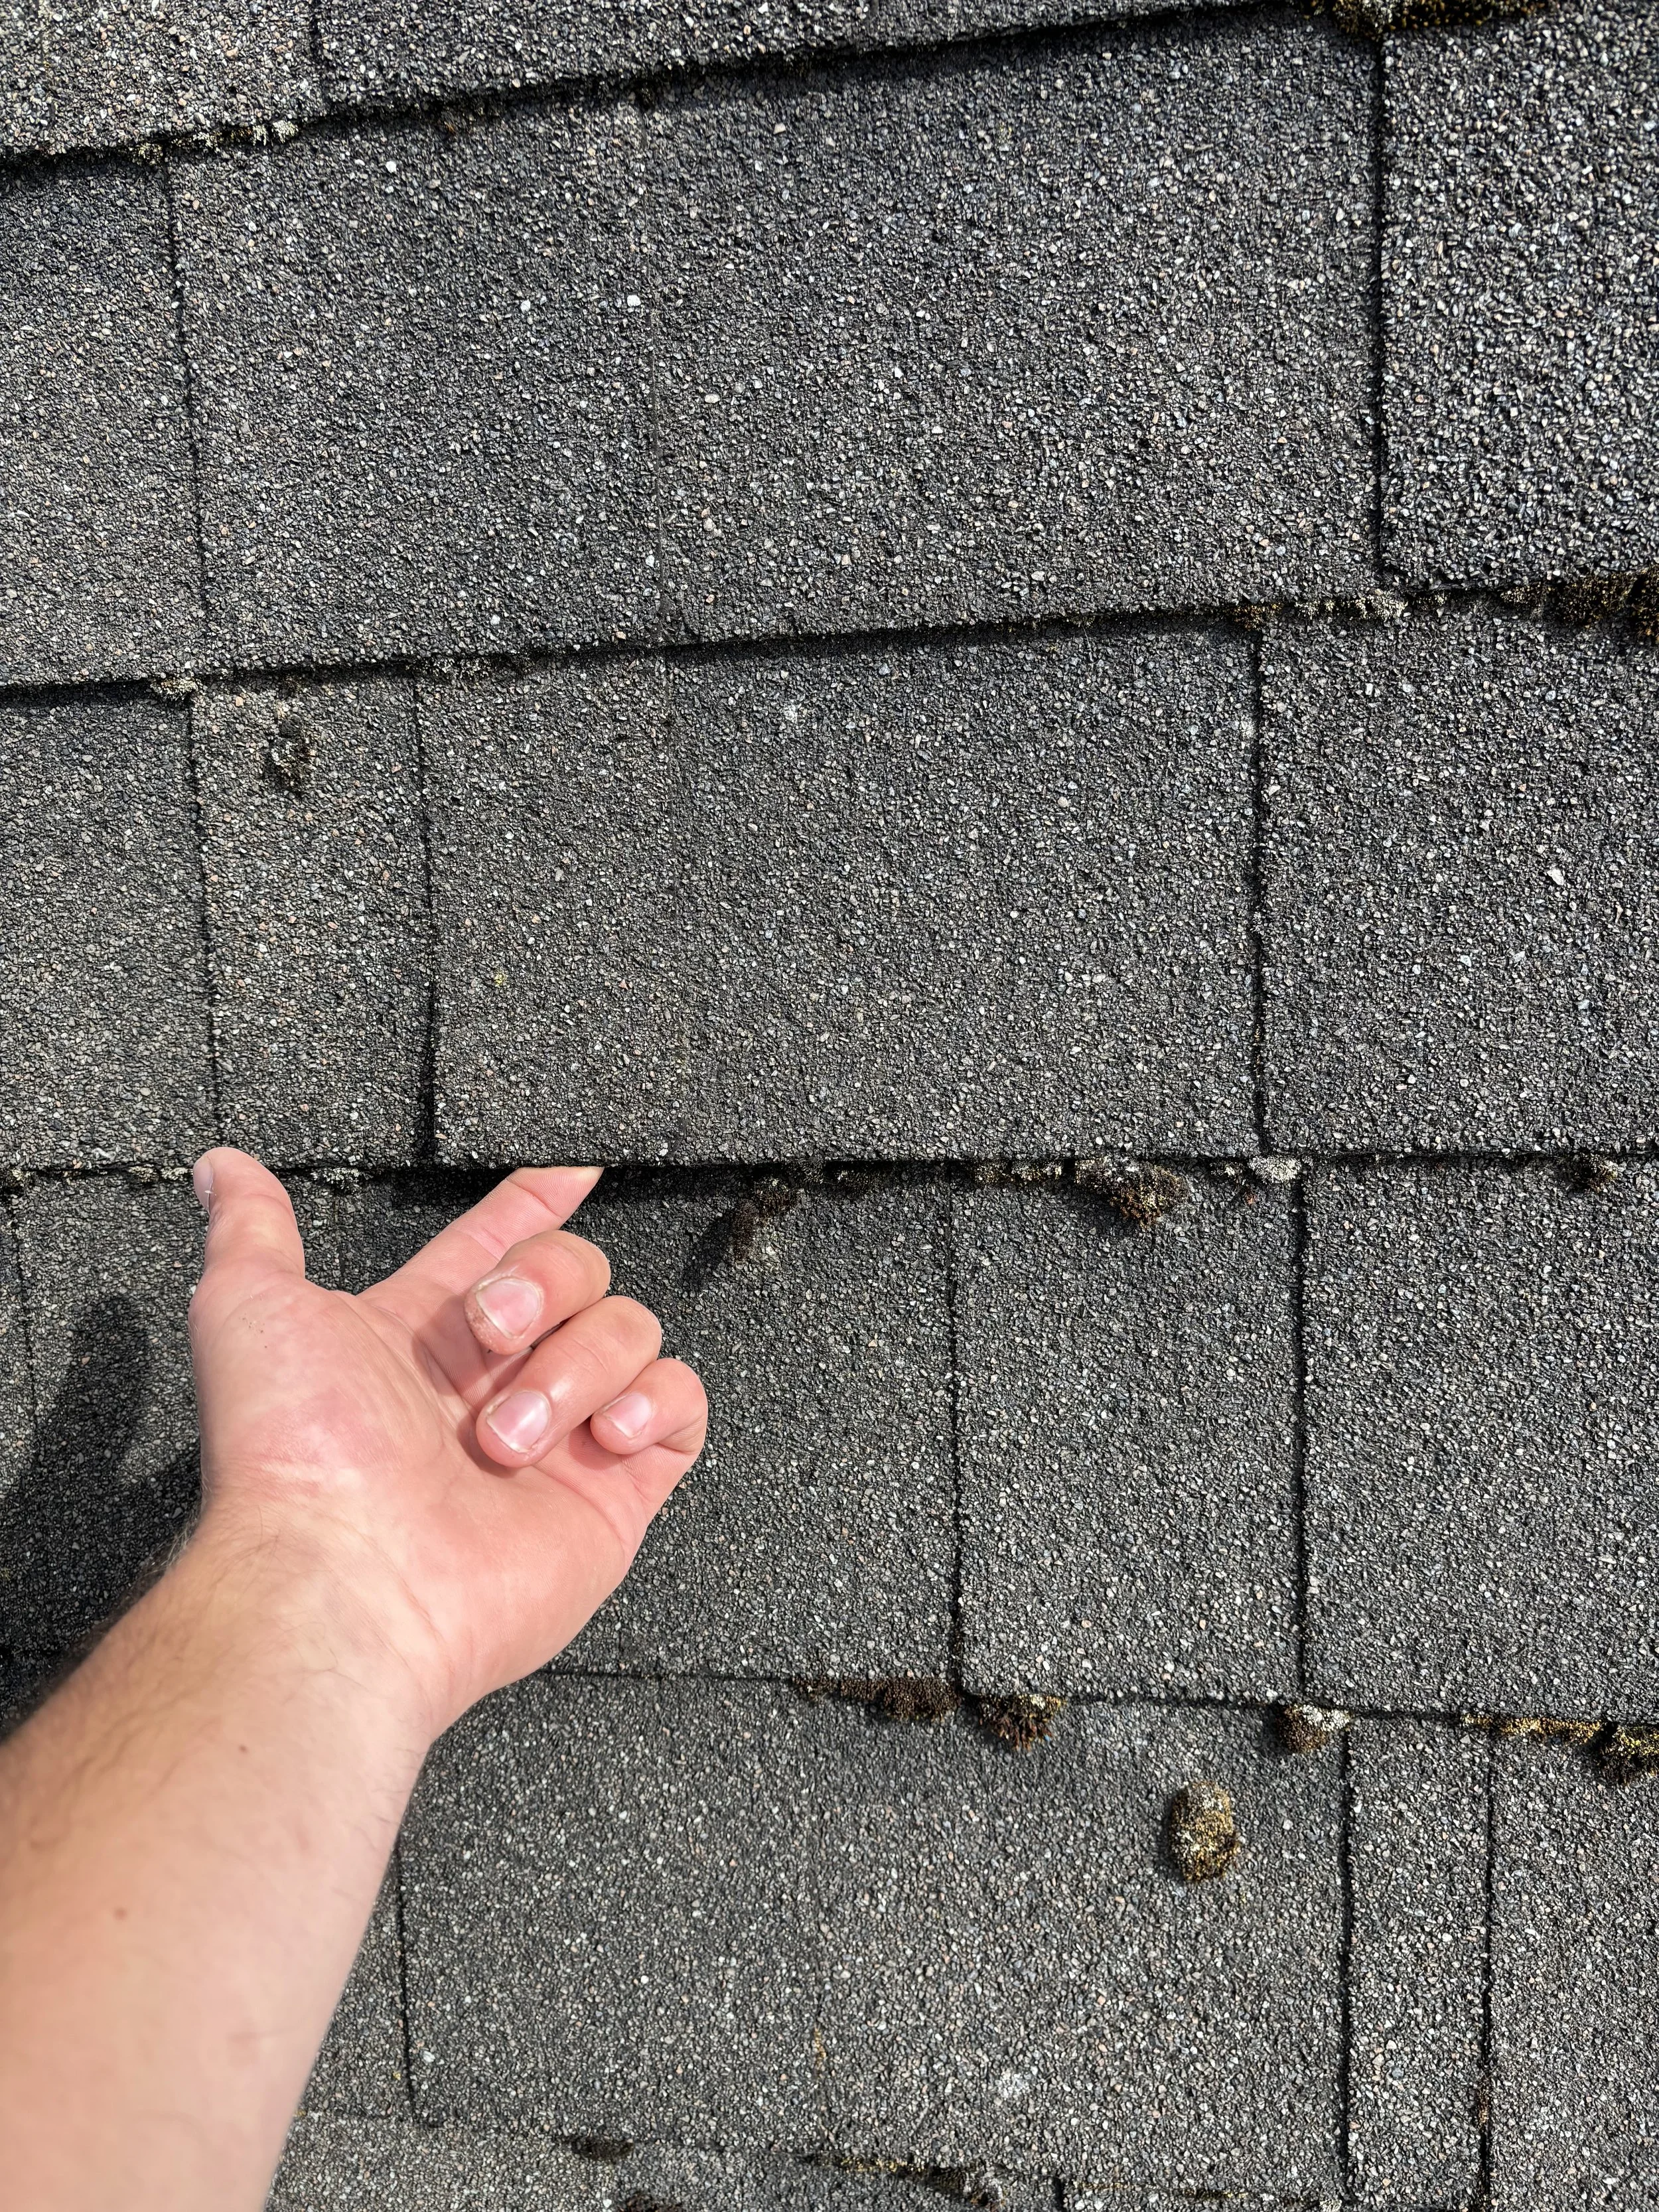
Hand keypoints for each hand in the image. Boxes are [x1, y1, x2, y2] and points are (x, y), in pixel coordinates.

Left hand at [184, 1149, 705, 1737]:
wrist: (345, 1576)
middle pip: (578, 1270)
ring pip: (630, 1329)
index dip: (533, 1206)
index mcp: (425, 1339)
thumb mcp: (250, 1308)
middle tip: (494, 1330)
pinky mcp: (612, 1493)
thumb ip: (252, 1228)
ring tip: (509, 1434)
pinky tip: (604, 1428)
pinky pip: (681, 1404)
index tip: (566, 1176)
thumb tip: (223, 1171)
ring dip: (576, 1364)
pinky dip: (654, 1400)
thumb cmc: (295, 1456)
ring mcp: (561, 1439)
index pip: (500, 1244)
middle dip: (544, 1280)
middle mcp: (496, 1384)